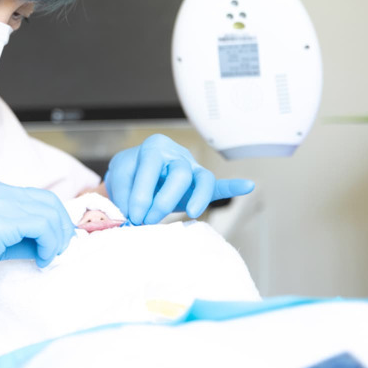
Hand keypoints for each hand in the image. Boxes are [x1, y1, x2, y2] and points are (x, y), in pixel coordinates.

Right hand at [0, 179, 74, 334]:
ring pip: (48, 213)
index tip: (59, 241)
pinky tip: (42, 260)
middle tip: (62, 250)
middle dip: (62, 227)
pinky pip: (41, 226)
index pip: (39, 196)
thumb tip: (52, 240)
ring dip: (57, 238)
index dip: (56, 218)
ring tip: (50, 258)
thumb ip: (20, 232)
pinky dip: (49, 244)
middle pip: (48, 201)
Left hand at [105, 134, 253, 225]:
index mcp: (154, 148)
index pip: (150, 166)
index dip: (142, 193)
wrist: (135, 175)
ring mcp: (192, 169)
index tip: (134, 215)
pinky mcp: (201, 185)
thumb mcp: (119, 178)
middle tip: (147, 220)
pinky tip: (247, 186)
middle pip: (180, 173)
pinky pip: (218, 186)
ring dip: (197, 197)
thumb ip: (125, 194)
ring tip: (191, 213)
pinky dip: (233, 187)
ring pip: (201, 179)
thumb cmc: (129, 175)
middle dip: (164, 199)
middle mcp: (176, 155)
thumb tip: (135, 215)